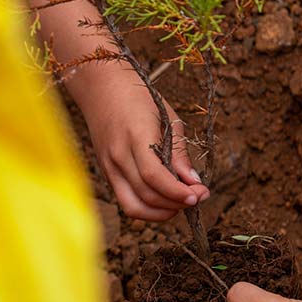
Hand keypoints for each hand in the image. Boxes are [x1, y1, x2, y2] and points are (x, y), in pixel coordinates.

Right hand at [82, 74, 209, 220]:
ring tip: (181, 203)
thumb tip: (194, 182)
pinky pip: (127, 200)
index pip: (154, 176)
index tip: (200, 195)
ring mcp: (108, 167)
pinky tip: (165, 200)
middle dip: (176, 204)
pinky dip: (148, 207)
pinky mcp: (106, 174)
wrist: (101, 89)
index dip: (177, 192)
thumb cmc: (139, 99)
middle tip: (198, 198)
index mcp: (135, 136)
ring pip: (133, 207)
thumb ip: (179, 152)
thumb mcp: (168, 118)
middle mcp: (117, 156)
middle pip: (146, 195)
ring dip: (161, 213)